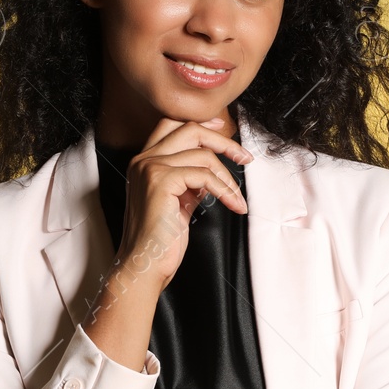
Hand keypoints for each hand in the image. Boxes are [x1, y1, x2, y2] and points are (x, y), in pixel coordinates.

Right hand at [111, 115, 253, 292]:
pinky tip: (233, 204)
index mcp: (144, 162)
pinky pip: (204, 175)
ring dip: (228, 177)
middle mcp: (143, 160)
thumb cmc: (161, 240)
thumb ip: (191, 180)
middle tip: (244, 158)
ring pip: (202, 154)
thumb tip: (213, 168)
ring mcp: (150, 168)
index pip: (171, 125)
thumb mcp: (179, 201)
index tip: (223, 129)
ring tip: (237, 198)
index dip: (200, 123)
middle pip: (189, 129)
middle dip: (223, 141)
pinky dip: (225, 190)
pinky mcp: (160, 181)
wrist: (144, 264)